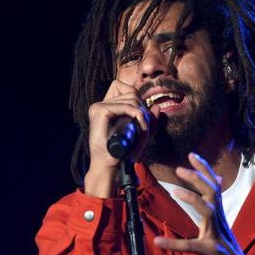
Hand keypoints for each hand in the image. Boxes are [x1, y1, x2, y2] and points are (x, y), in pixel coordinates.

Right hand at [84, 80, 154, 197]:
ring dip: (143, 114)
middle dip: (143, 107)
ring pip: (131, 98)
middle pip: (131, 91)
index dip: (135, 97)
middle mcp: (100, 105)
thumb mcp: (139, 135)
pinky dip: (138, 115)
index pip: (123, 87)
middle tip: (144, 126)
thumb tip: (156, 106)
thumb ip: (148, 121)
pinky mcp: (100, 112)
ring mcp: (98, 107)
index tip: (140, 116)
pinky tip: (141, 128)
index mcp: (105, 107)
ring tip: (142, 130)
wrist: (109, 167)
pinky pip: (127, 106)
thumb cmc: (122, 154)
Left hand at [154, 153, 254, 254]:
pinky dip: (173, 243)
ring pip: (208, 211)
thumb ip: (216, 204)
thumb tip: (218, 179)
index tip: (192, 154)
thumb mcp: (221, 225)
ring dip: (193, 200)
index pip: (213, 185)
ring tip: (175, 191)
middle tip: (180, 168)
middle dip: (198, 178)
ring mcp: (217, 236)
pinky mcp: (211, 253)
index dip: (204, 169)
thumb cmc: (228, 252)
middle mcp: (219, 221)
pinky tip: (158, 241)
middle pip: (212, 193)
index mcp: (219, 214)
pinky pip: (191, 246)